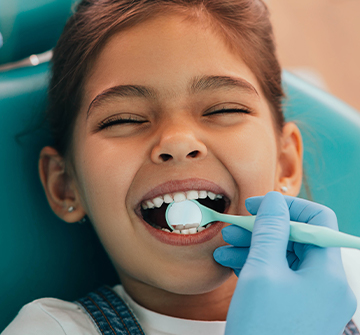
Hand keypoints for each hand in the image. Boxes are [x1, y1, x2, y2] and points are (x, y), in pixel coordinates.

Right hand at [214, 191, 355, 333]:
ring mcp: (309, 297)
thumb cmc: (264, 329)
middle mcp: (324, 283)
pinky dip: (254, 265)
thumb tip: (274, 201)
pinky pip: (276, 276)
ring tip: (225, 245)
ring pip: (283, 257)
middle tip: (234, 227)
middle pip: (296, 239)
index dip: (286, 206)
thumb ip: (270, 231)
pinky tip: (230, 262)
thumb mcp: (262, 272)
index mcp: (328, 272)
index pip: (317, 221)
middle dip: (263, 228)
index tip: (257, 205)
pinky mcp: (293, 307)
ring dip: (253, 247)